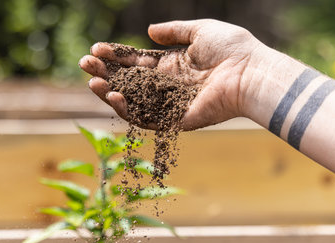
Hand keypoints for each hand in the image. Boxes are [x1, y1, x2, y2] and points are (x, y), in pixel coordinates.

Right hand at [79, 19, 264, 129]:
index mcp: (172, 65)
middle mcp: (167, 86)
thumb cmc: (232, 49)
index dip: (116, 56)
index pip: (136, 62)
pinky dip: (127, 109)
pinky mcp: (174, 121)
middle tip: (84, 63)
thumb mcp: (200, 31)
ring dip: (110, 92)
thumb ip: (174, 30)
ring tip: (93, 81)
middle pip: (129, 80)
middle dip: (106, 72)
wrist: (251, 72)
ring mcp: (169, 104)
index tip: (96, 49)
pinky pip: (145, 118)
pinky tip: (113, 96)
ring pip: (132, 101)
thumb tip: (148, 31)